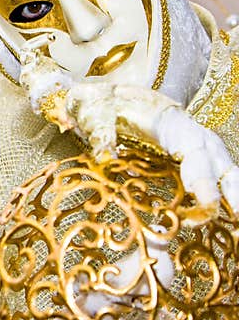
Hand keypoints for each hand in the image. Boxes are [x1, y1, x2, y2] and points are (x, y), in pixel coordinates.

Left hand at [18, 36, 238, 217]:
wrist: (99, 96)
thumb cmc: (99, 103)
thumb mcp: (95, 111)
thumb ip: (100, 132)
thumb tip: (104, 157)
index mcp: (168, 121)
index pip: (194, 148)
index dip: (202, 176)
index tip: (204, 201)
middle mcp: (186, 133)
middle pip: (218, 159)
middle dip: (231, 189)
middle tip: (237, 218)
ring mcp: (187, 145)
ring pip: (219, 167)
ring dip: (230, 193)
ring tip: (236, 224)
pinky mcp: (182, 157)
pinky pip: (207, 174)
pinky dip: (217, 193)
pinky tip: (219, 217)